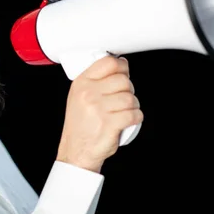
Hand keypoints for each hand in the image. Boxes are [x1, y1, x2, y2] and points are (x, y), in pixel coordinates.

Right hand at [56, 56, 143, 173]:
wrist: (77, 151)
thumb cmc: (80, 125)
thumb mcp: (79, 96)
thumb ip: (95, 80)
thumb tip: (119, 64)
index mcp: (82, 83)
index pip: (108, 62)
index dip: (121, 66)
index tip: (123, 72)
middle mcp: (89, 94)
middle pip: (123, 80)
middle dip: (129, 89)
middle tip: (123, 97)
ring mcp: (99, 109)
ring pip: (130, 98)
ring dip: (134, 105)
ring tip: (126, 110)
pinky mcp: (110, 124)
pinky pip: (134, 114)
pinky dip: (136, 117)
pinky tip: (130, 119)